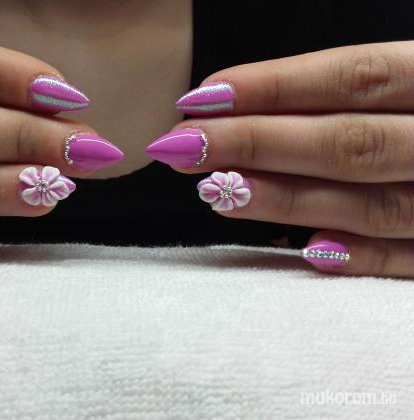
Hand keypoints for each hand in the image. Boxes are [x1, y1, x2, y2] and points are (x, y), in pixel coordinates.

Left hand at [147, 41, 413, 277]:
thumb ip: (361, 91)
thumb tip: (256, 106)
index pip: (354, 79)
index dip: (274, 87)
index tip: (200, 98)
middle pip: (346, 142)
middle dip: (257, 143)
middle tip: (182, 146)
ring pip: (370, 204)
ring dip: (286, 199)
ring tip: (215, 193)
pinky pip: (412, 261)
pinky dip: (362, 256)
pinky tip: (306, 250)